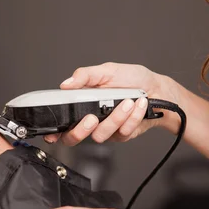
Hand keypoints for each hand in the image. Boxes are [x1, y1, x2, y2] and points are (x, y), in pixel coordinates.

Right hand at [45, 62, 188, 144]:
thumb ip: (85, 76)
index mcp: (82, 103)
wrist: (158, 90)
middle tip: (91, 117)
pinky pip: (122, 132)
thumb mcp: (107, 71)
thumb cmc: (132, 79)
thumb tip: (66, 83)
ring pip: (100, 134)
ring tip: (128, 101)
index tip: (51, 133)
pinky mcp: (122, 135)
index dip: (52, 132)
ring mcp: (106, 129)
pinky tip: (139, 104)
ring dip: (116, 117)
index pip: (61, 122)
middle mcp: (91, 119)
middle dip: (80, 130)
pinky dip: (132, 116)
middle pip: (74, 138)